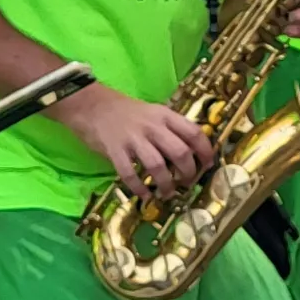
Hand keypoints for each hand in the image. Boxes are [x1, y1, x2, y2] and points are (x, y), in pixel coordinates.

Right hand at [53, 85, 213, 199]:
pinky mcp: (114, 150)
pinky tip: (144, 195)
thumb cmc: (126, 112)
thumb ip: (170, 129)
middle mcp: (152, 126)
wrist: (92, 104)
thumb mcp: (153, 113)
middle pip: (180, 152)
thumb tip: (191, 153)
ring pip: (157, 165)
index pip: (194, 132)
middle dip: (188, 173)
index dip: (205, 151)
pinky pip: (129, 173)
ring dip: (166, 184)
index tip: (208, 165)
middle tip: (186, 183)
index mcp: (165, 115)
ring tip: (167, 194)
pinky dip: (139, 188)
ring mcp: (133, 138)